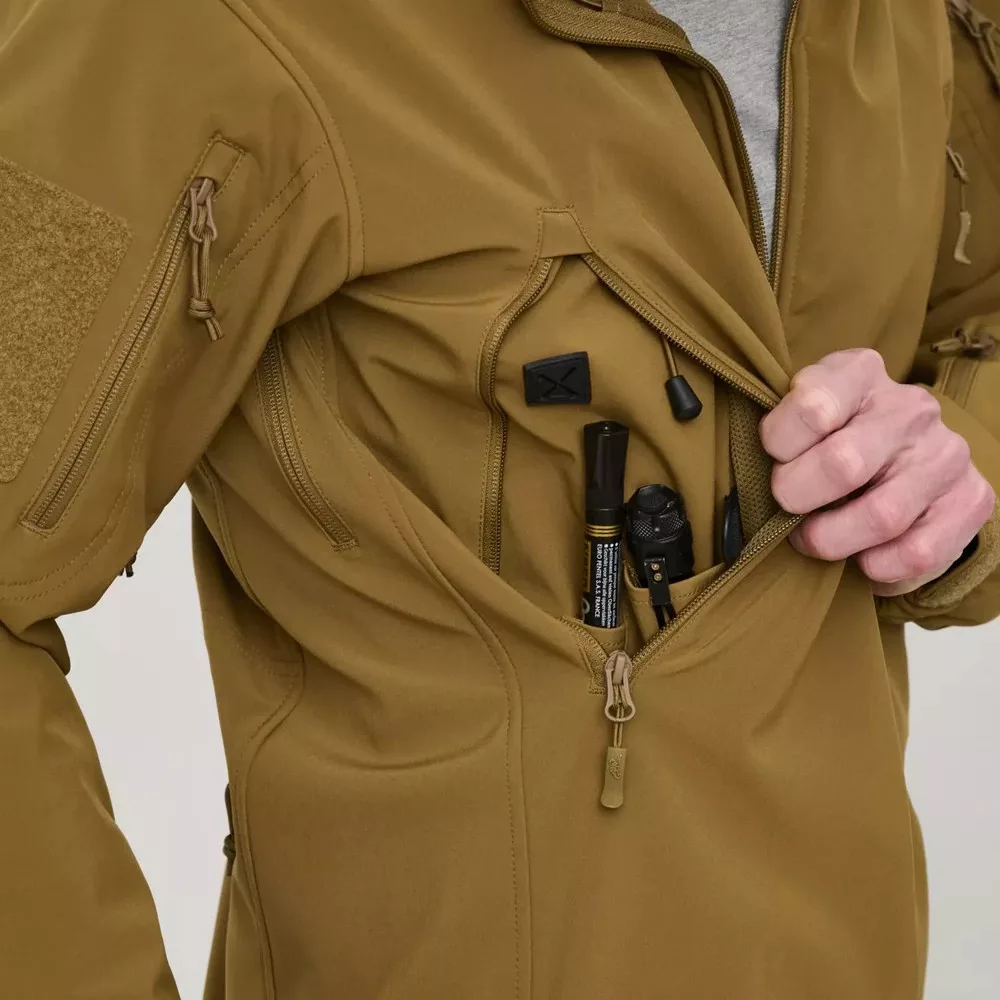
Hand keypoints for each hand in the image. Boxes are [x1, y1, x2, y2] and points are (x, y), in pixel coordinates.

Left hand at [759, 349, 994, 596]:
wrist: (902, 456)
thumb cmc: (827, 438)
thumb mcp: (797, 417)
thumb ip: (775, 433)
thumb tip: (743, 478)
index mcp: (859, 374)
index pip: (812, 408)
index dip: (778, 445)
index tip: (772, 458)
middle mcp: (910, 408)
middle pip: (844, 464)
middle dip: (799, 498)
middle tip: (787, 506)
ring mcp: (944, 454)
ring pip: (881, 516)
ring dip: (833, 540)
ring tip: (815, 539)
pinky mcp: (970, 499)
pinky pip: (917, 553)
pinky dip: (877, 567)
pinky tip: (862, 556)